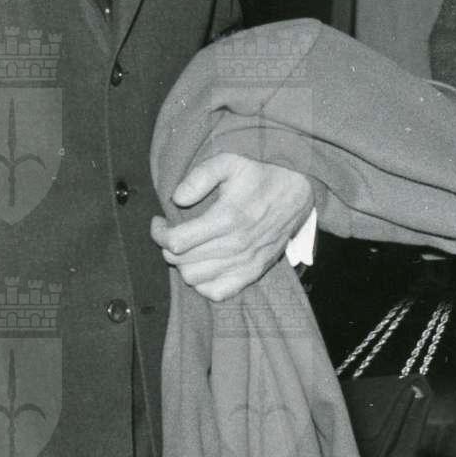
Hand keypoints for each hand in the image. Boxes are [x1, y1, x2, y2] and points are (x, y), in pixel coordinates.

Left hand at [151, 154, 314, 302]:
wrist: (296, 195)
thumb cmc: (259, 177)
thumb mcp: (230, 163)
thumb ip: (201, 176)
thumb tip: (177, 198)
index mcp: (227, 218)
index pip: (176, 241)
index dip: (159, 233)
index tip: (159, 222)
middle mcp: (236, 245)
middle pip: (182, 262)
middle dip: (168, 247)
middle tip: (170, 233)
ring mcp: (245, 263)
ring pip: (195, 278)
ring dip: (183, 264)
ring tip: (186, 248)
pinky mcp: (253, 273)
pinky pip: (217, 292)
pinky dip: (203, 283)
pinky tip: (202, 265)